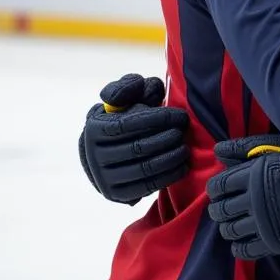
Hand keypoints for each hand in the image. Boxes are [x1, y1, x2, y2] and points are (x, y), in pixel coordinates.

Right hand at [78, 74, 189, 203]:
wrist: (114, 147)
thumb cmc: (128, 113)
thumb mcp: (128, 93)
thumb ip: (129, 85)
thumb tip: (122, 94)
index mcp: (95, 128)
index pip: (128, 124)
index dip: (159, 119)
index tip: (181, 116)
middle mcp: (95, 155)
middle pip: (138, 147)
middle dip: (167, 138)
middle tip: (184, 132)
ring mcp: (104, 177)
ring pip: (143, 168)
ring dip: (171, 157)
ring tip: (185, 148)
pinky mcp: (116, 194)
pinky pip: (146, 186)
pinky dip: (168, 176)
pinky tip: (182, 165)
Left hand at [206, 135, 279, 259]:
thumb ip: (248, 149)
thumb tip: (218, 149)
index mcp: (254, 175)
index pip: (220, 185)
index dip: (216, 188)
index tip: (220, 189)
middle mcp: (252, 200)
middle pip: (222, 209)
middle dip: (219, 209)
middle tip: (225, 207)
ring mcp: (261, 223)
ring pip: (230, 230)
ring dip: (228, 227)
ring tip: (235, 223)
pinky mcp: (271, 242)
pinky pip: (244, 250)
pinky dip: (238, 247)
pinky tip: (243, 241)